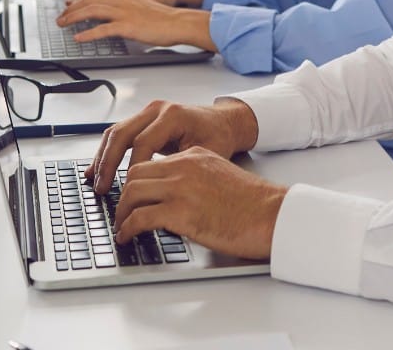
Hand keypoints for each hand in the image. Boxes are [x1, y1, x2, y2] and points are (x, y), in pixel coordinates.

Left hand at [58, 0, 215, 51]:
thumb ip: (124, 10)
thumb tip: (110, 20)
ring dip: (74, 18)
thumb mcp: (140, 8)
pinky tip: (79, 37)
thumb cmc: (163, 19)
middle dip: (71, 9)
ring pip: (92, 11)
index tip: (69, 8)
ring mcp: (124, 12)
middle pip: (89, 1)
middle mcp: (122, 0)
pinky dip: (88, 33)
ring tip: (63, 24)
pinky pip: (103, 29)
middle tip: (61, 17)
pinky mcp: (128, 26)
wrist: (178, 22)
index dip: (79, 1)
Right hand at [85, 98, 259, 193]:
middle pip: (122, 133)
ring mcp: (148, 112)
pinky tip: (97, 169)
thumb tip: (159, 195)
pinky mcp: (143, 119)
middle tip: (101, 187)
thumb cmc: (218, 137)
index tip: (128, 191)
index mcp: (173, 115)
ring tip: (94, 181)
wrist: (224, 122)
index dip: (133, 169)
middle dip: (108, 163)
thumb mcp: (205, 154)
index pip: (143, 143)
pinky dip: (107, 152)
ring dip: (103, 157)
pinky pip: (120, 134)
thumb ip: (181, 170)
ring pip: (116, 132)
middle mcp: (157, 109)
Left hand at [113, 146, 285, 260]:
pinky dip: (128, 228)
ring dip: (122, 212)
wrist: (272, 214)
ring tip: (121, 226)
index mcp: (195, 156)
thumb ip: (197, 179)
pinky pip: (140, 218)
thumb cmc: (253, 204)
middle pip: (136, 173)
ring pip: (133, 192)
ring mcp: (182, 187)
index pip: (152, 162)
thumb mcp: (221, 177)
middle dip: (123, 195)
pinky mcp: (181, 212)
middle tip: (121, 212)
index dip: (136, 182)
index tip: (130, 196)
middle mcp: (185, 166)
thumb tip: (176, 199)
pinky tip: (128, 236)